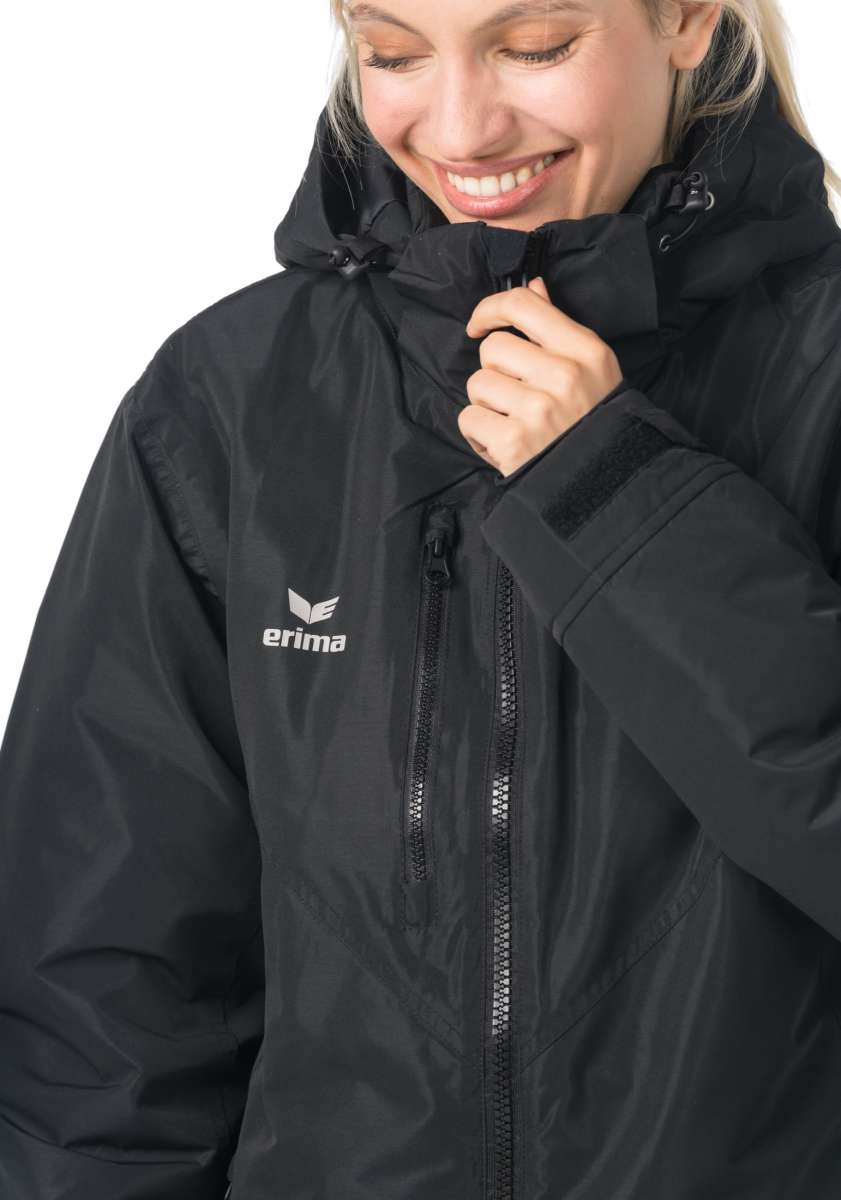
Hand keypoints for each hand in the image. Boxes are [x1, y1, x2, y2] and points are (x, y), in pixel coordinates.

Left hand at [459, 277, 622, 476]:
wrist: (607, 486)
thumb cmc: (595, 421)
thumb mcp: (592, 368)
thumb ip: (558, 326)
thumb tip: (534, 287)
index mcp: (585, 350)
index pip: (522, 304)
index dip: (490, 309)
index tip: (479, 325)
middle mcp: (563, 375)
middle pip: (493, 348)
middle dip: (496, 372)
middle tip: (518, 396)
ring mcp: (537, 410)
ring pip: (478, 383)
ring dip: (487, 404)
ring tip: (514, 422)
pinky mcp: (514, 442)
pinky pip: (469, 418)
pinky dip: (479, 434)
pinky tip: (504, 443)